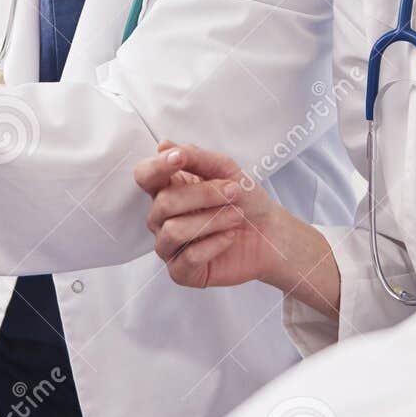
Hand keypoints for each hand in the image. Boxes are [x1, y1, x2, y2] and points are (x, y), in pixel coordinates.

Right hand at [134, 141, 309, 289]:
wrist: (270, 233)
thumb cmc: (245, 200)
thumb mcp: (225, 169)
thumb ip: (194, 156)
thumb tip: (163, 145)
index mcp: (168, 189)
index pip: (145, 176)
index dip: (157, 167)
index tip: (179, 159)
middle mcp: (162, 218)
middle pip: (164, 202)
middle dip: (205, 194)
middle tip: (235, 192)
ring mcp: (169, 246)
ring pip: (174, 231)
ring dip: (212, 220)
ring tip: (236, 216)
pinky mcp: (181, 271)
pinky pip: (188, 258)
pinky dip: (215, 244)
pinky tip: (229, 237)